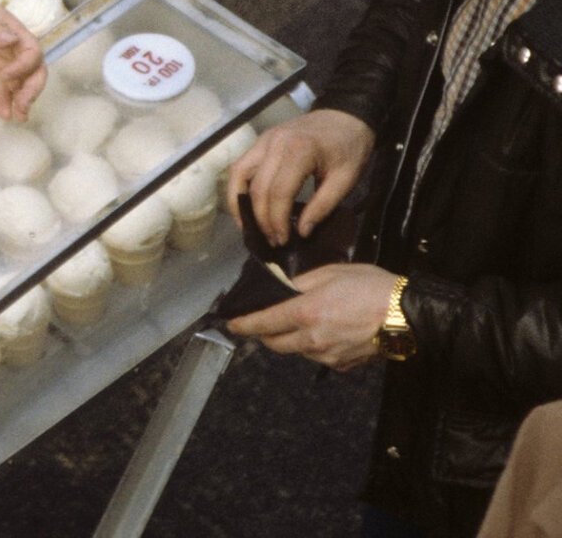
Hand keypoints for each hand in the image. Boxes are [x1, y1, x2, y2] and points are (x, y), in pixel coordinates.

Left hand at [0, 0, 46, 121]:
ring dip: (22, 101)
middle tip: (23, 104)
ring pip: (21, 85)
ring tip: (18, 117)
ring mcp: (4, 64)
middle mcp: (14, 51)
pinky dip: (4, 103)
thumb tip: (10, 40)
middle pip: (34, 72)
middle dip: (32, 89)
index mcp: (16, 33)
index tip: (6, 75)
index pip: (31, 52)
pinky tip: (4, 114)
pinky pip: (2, 91)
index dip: (24, 66)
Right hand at [226, 108, 373, 245]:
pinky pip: (241, 165)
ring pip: (240, 175)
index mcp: (299, 151)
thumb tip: (301, 232)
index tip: (284, 240)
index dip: (277, 220)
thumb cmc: (349, 148)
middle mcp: (275, 143)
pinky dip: (237, 187)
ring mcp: (264, 139)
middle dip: (262, 219)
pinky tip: (244, 205)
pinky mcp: (261, 140)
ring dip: (241, 204)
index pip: (279, 192)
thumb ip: (323, 206)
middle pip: (258, 187)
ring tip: (250, 227)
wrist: (346, 115)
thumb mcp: (345, 180)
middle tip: (272, 241)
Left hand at [227, 263, 396, 370]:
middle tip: (264, 321)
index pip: (264, 323)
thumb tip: (283, 287)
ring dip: (290, 339)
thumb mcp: (331, 272)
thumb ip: (301, 282)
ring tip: (301, 320)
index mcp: (306, 313)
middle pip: (275, 344)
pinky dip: (313, 346)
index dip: (244, 325)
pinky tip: (325, 331)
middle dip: (265, 334)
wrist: (409, 315)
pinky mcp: (345, 365)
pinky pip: (318, 357)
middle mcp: (313, 339)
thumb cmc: (371, 287)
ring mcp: (329, 356)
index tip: (230, 325)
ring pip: (297, 351)